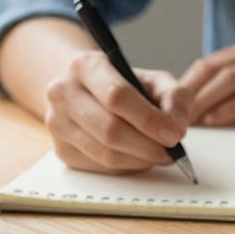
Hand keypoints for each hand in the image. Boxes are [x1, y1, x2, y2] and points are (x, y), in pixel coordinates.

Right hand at [42, 52, 185, 173]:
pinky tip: (138, 157)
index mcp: (86, 65)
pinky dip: (126, 167)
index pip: (117, 96)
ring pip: (104, 154)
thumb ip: (174, 97)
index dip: (149, 119)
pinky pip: (99, 168)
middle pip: (109, 129)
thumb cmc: (126, 85)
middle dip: (147, 146)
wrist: (87, 92)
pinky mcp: (61, 150)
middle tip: (171, 151)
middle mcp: (63, 92)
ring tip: (159, 154)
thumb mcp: (155, 80)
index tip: (174, 135)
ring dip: (139, 160)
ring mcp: (57, 123)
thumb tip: (178, 126)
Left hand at [172, 35, 234, 127]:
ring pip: (230, 79)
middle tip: (167, 116)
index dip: (184, 85)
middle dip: (186, 93)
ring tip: (185, 122)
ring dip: (203, 101)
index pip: (209, 63)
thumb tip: (199, 110)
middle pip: (213, 67)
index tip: (166, 108)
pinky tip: (216, 121)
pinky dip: (231, 108)